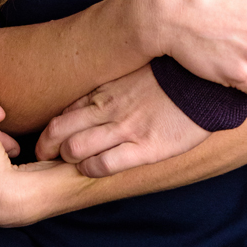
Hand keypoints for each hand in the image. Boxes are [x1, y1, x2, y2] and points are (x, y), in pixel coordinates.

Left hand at [36, 65, 212, 175]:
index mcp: (103, 92)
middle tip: (44, 161)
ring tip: (69, 167)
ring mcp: (125, 128)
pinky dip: (91, 170)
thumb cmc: (168, 80)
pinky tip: (92, 170)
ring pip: (75, 148)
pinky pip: (105, 164)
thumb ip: (107, 91)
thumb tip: (88, 105)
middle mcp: (107, 109)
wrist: (203, 84)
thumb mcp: (129, 76)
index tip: (46, 144)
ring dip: (67, 161)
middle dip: (45, 149)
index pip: (61, 114)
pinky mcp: (145, 147)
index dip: (48, 133)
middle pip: (58, 132)